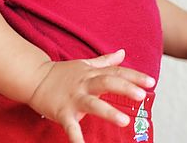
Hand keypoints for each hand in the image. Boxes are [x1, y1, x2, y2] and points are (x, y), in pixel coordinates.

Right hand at [27, 49, 154, 142]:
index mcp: (93, 73)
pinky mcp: (63, 113)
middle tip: (142, 95)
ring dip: (109, 112)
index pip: (117, 72)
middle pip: (108, 83)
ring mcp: (74, 99)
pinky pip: (71, 127)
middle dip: (125, 88)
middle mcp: (85, 84)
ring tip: (125, 121)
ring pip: (93, 104)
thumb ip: (105, 61)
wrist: (34, 78)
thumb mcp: (85, 64)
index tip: (151, 82)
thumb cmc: (63, 74)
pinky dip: (77, 138)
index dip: (135, 76)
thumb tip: (123, 52)